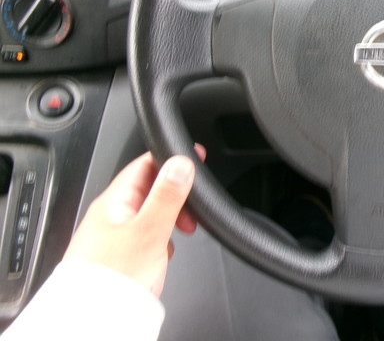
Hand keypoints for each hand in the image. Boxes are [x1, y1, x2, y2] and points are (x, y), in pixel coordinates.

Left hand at [63, 146, 204, 297]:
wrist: (93, 321)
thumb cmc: (112, 279)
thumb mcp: (149, 231)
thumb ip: (167, 196)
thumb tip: (180, 163)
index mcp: (114, 201)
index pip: (145, 165)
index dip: (172, 159)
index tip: (195, 158)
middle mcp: (111, 215)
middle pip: (150, 190)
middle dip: (175, 197)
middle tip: (192, 210)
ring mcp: (115, 235)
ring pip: (151, 214)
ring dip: (169, 220)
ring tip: (180, 234)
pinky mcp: (121, 255)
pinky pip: (147, 235)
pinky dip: (161, 239)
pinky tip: (164, 252)